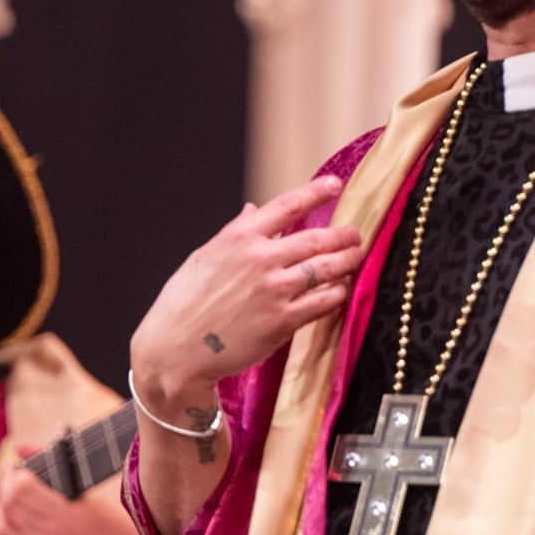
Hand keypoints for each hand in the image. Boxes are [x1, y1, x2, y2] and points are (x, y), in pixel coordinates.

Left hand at [0, 447, 156, 534]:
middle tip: (12, 476)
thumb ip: (53, 468)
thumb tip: (21, 448)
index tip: (18, 466)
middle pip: (6, 507)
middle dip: (4, 486)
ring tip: (7, 499)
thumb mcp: (89, 493)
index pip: (20, 490)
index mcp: (65, 517)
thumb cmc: (117, 525)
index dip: (14, 474)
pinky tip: (7, 520)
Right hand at [130, 175, 364, 410]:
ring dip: (347, 261)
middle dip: (342, 235)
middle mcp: (260, 259)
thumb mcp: (205, 257)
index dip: (315, 192)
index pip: (287, 205)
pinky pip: (322, 302)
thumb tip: (254, 210)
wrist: (176, 349)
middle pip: (315, 238)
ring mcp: (274, 290)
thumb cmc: (184, 304)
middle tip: (355, 234)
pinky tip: (341, 290)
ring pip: (325, 268)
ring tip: (357, 257)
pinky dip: (336, 294)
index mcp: (239, 238)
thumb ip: (235, 232)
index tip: (334, 184)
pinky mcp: (282, 321)